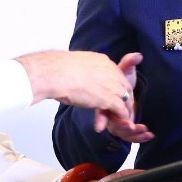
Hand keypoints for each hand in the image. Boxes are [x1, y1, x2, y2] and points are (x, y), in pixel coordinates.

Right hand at [16, 50, 134, 129]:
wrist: (54, 74)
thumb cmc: (56, 69)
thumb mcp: (74, 64)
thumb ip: (81, 69)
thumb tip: (73, 72)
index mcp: (102, 61)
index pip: (116, 73)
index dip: (117, 83)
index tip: (116, 91)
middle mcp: (110, 71)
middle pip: (124, 84)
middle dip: (126, 95)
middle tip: (125, 104)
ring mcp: (110, 84)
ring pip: (126, 97)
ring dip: (127, 107)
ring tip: (126, 115)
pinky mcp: (107, 98)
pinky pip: (121, 108)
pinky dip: (123, 115)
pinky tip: (122, 120)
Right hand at [105, 52, 153, 143]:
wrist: (127, 91)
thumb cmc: (122, 81)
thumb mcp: (124, 71)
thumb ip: (129, 64)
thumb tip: (138, 56)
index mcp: (107, 102)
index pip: (102, 111)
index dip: (101, 119)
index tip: (100, 127)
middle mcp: (112, 114)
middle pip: (114, 124)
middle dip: (121, 126)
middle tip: (130, 126)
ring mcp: (119, 123)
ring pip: (124, 132)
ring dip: (133, 132)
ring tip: (144, 130)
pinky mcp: (127, 128)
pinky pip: (131, 136)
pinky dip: (140, 137)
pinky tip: (150, 135)